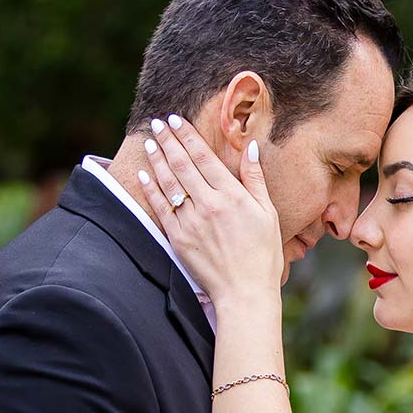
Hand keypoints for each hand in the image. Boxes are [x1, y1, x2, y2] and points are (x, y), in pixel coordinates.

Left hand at [138, 115, 283, 301]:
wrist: (244, 292)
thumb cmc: (262, 255)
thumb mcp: (268, 213)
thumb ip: (255, 179)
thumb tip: (251, 147)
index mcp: (231, 195)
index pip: (203, 156)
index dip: (186, 135)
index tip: (175, 120)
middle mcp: (208, 204)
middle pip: (181, 164)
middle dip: (167, 140)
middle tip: (157, 124)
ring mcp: (190, 222)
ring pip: (168, 183)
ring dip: (156, 159)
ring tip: (149, 142)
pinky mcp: (178, 239)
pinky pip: (160, 208)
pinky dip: (150, 189)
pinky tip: (144, 174)